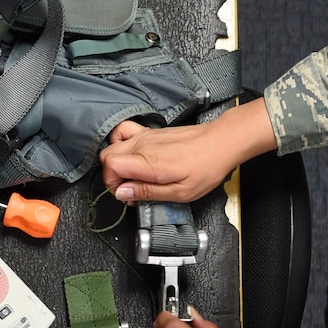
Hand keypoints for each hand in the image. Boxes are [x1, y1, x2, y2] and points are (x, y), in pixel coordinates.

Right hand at [99, 97, 277, 203]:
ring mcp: (145, 136)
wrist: (221, 142)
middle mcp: (143, 145)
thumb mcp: (180, 192)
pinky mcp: (150, 132)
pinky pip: (124, 132)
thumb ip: (147, 192)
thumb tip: (123, 193)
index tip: (127, 195)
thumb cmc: (206, 167)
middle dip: (112, 176)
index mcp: (149, 162)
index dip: (112, 183)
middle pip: (107, 155)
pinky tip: (133, 156)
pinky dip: (121, 143)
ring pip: (113, 144)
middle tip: (130, 189)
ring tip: (132, 175)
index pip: (110, 166)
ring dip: (116, 162)